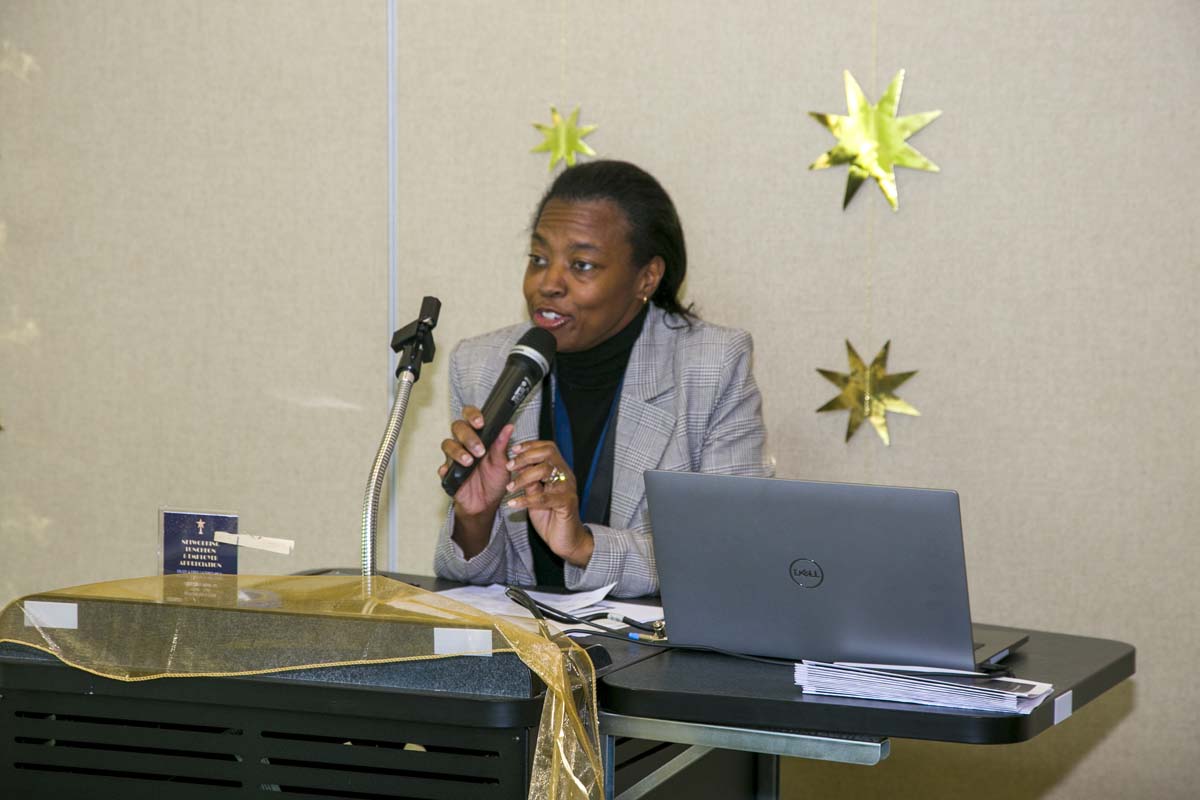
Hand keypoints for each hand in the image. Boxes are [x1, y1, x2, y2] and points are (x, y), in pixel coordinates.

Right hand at [438, 405, 513, 517]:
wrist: (487, 504)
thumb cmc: (495, 480)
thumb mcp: (503, 463)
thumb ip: (502, 445)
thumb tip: (508, 427)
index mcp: (479, 437)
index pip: (471, 417)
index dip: (473, 415)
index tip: (481, 423)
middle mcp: (465, 444)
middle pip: (457, 428)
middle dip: (468, 436)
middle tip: (479, 449)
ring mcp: (455, 458)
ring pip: (447, 444)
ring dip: (458, 451)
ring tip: (469, 462)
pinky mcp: (448, 473)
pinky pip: (442, 468)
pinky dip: (445, 468)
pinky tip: (450, 471)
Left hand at [504, 440, 594, 567]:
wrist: (566, 540)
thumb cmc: (551, 517)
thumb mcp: (535, 495)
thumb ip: (529, 481)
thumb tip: (516, 466)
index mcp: (560, 471)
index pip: (548, 448)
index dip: (530, 445)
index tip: (513, 450)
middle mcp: (566, 476)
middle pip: (548, 454)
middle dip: (525, 457)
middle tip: (509, 467)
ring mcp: (567, 489)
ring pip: (545, 472)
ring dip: (523, 478)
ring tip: (509, 488)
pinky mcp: (566, 504)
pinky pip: (544, 498)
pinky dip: (525, 500)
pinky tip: (513, 504)